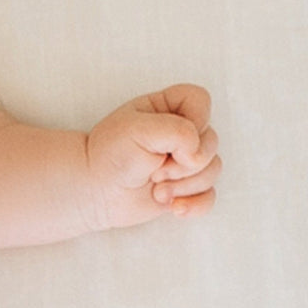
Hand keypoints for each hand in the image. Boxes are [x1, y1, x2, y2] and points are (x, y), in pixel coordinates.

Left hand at [86, 84, 221, 230]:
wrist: (95, 192)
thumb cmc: (110, 155)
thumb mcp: (137, 129)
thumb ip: (177, 131)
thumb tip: (197, 155)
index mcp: (165, 108)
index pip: (200, 100)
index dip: (195, 119)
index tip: (169, 138)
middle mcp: (179, 132)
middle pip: (211, 140)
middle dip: (184, 162)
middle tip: (153, 169)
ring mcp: (185, 160)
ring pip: (213, 169)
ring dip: (183, 185)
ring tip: (155, 188)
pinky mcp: (186, 186)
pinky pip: (209, 196)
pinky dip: (194, 204)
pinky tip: (173, 207)